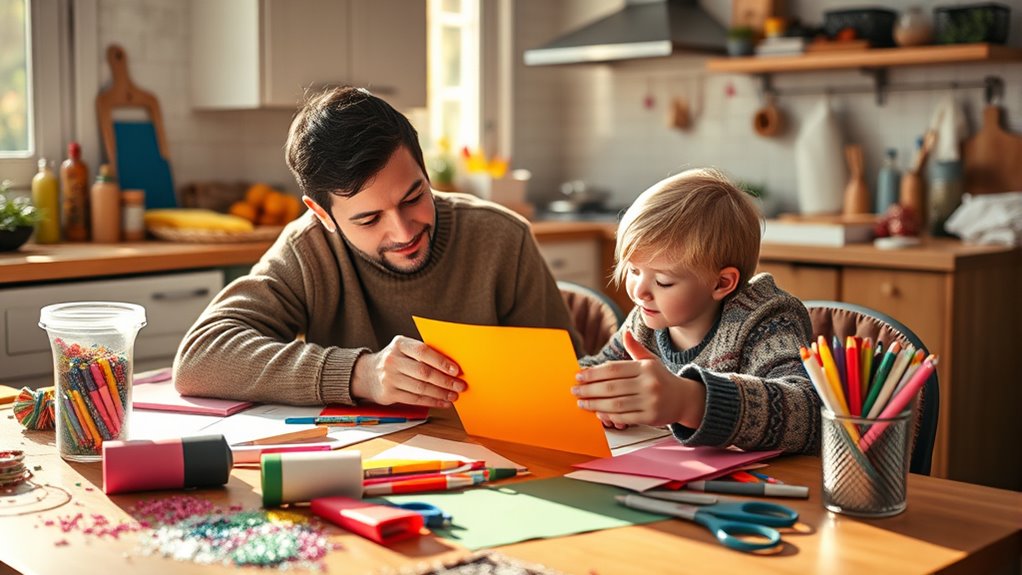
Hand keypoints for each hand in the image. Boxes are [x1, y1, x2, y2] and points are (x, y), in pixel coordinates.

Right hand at [350, 335, 465, 407]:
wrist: (366, 374)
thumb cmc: (395, 360)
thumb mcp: (404, 349)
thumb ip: (423, 354)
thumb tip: (452, 365)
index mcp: (399, 344)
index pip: (423, 351)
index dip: (441, 361)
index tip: (456, 370)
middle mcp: (392, 360)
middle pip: (423, 372)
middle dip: (445, 381)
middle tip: (460, 386)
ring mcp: (389, 378)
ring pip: (421, 388)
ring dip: (441, 393)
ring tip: (454, 395)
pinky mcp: (388, 394)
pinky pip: (415, 399)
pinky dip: (432, 402)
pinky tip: (442, 402)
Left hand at [572, 331, 705, 427]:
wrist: (685, 399)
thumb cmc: (662, 378)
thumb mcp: (651, 361)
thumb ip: (636, 349)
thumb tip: (626, 334)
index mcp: (645, 367)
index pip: (614, 369)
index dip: (594, 373)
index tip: (579, 376)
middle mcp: (649, 384)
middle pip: (612, 387)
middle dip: (590, 389)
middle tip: (575, 390)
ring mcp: (650, 401)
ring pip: (616, 404)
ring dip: (595, 404)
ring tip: (582, 402)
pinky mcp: (651, 417)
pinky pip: (625, 417)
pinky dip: (609, 416)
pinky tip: (598, 413)